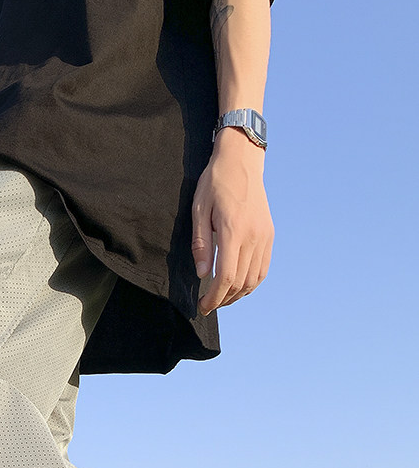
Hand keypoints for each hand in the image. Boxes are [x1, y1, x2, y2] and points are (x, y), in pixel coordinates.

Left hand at [191, 126, 273, 315]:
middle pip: (240, 283)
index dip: (213, 297)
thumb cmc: (215, 183)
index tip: (202, 306)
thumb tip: (203, 274)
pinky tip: (238, 286)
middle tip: (207, 305)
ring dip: (237, 295)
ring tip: (221, 298)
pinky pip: (263, 268)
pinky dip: (251, 283)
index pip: (226, 277)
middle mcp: (253, 237)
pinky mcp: (269, 235)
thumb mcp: (199, 211)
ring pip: (254, 279)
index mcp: (234, 231)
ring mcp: (264, 237)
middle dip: (222, 300)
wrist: (241, 161)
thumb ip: (201, 244)